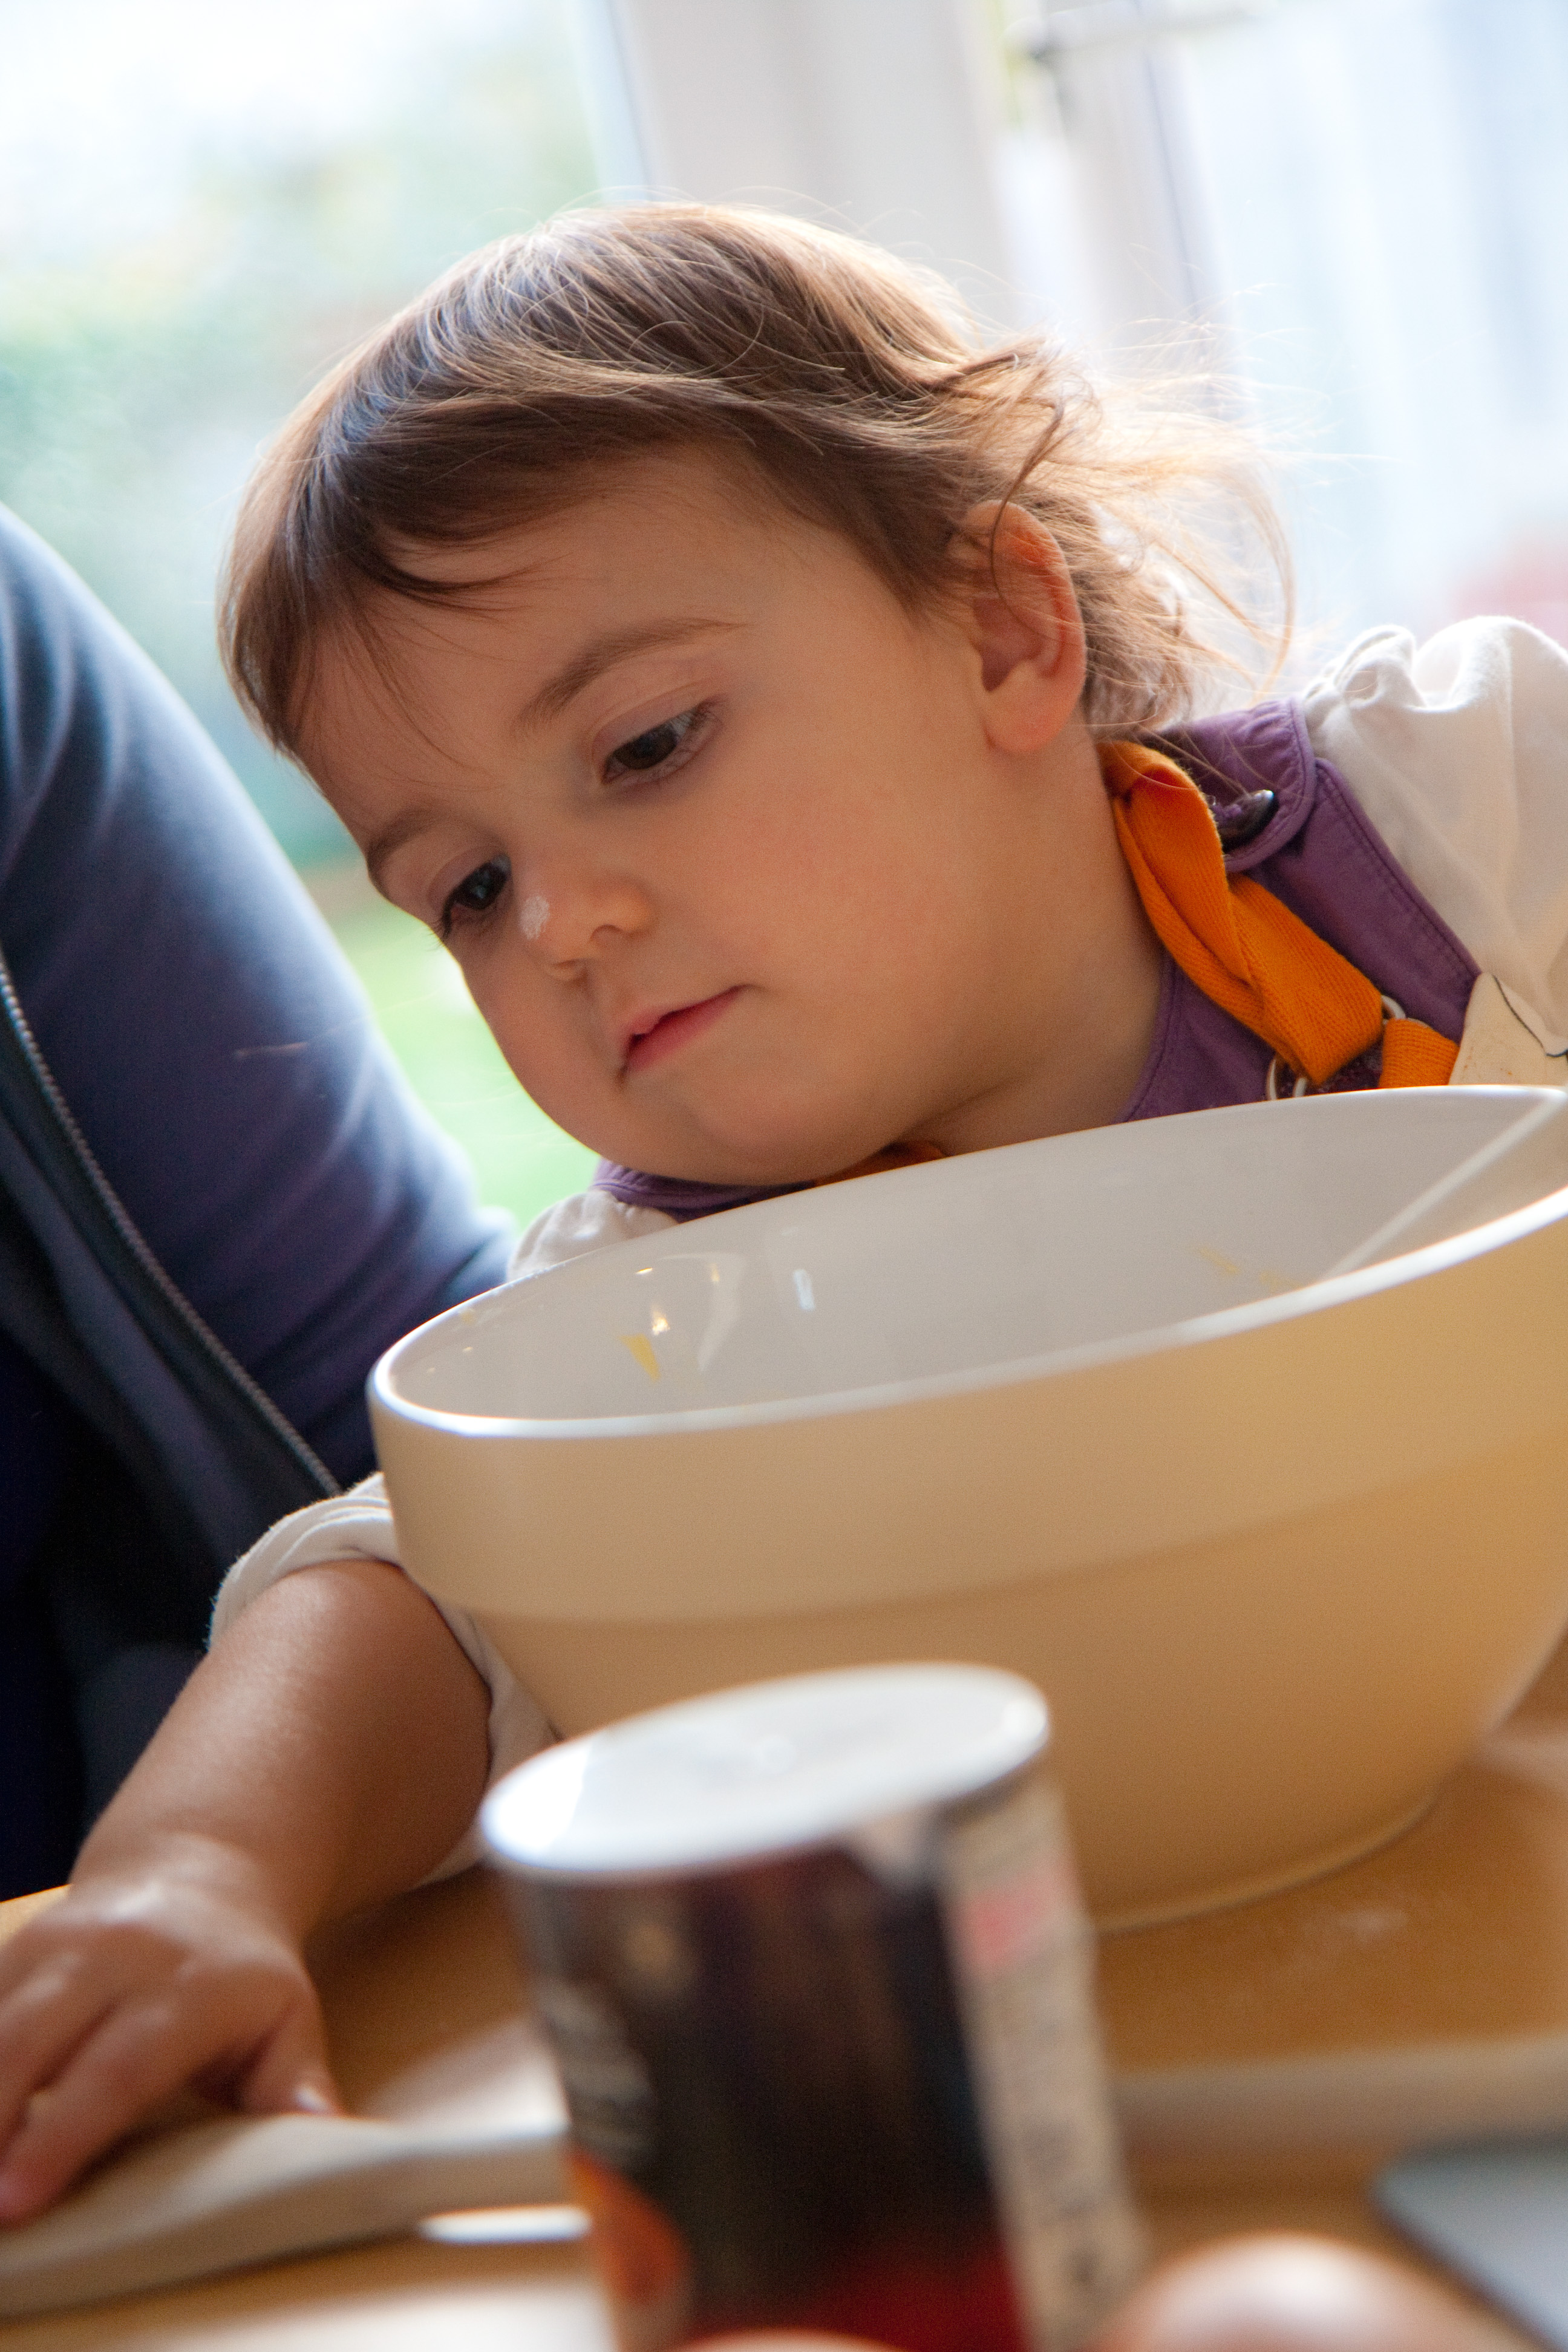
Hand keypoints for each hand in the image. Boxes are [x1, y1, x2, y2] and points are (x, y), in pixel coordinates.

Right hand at [0, 1839, 339, 2224]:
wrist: (199, 1867)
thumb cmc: (244, 1974)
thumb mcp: (287, 2020)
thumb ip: (295, 2085)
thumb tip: (320, 2132)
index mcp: (190, 1985)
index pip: (120, 2068)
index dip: (65, 2135)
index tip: (19, 2200)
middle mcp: (117, 1954)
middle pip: (35, 2041)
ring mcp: (59, 1943)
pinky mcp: (18, 1944)